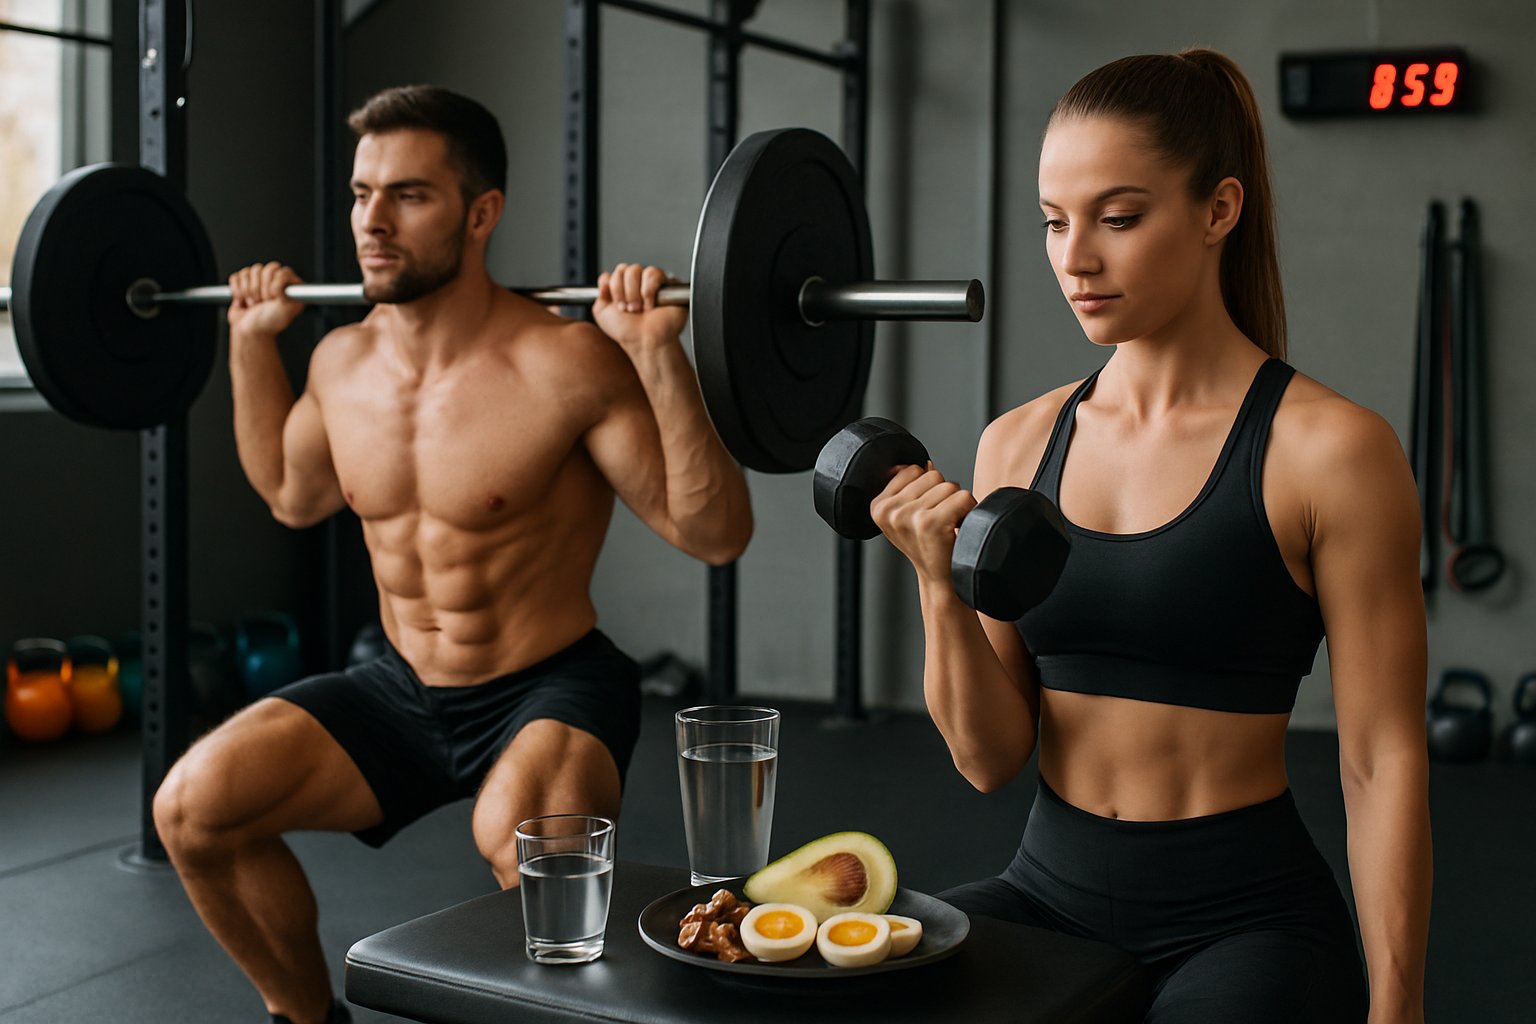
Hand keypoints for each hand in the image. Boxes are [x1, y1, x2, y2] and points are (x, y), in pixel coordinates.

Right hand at [228, 262, 304, 336]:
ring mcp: (258, 281)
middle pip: (263, 269)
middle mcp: (275, 281)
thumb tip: (283, 277)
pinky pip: (236, 277)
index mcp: (289, 286)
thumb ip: (289, 292)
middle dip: (260, 288)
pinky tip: (244, 300)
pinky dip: (238, 290)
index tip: (273, 297)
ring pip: (249, 272)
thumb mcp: (287, 309)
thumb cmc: (269, 323)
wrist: (250, 331)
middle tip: (263, 301)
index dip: (274, 284)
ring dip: (249, 291)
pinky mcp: (243, 283)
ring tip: (254, 303)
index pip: (281, 271)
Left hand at [592, 262, 688, 355]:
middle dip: (623, 292)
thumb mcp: (603, 315)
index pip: (613, 273)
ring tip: (639, 308)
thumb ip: (599, 294)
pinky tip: (650, 305)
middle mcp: (637, 283)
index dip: (613, 287)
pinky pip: (654, 274)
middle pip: (624, 269)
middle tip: (628, 309)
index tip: (617, 305)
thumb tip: (605, 279)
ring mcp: (652, 282)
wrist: (645, 342)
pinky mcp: (668, 284)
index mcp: (622, 288)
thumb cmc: (628, 332)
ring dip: (634, 293)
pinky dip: (648, 291)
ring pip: (637, 269)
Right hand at [870, 462, 977, 585]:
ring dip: (956, 504)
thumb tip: (923, 464)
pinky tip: (957, 529)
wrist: (940, 580)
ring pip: (949, 485)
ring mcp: (908, 517)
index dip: (926, 488)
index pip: (912, 470)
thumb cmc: (928, 546)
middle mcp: (889, 512)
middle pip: (932, 474)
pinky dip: (968, 511)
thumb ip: (909, 488)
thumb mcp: (907, 516)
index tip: (924, 513)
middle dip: (942, 495)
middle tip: (939, 522)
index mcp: (878, 507)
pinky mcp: (930, 523)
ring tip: (947, 526)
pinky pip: (962, 497)